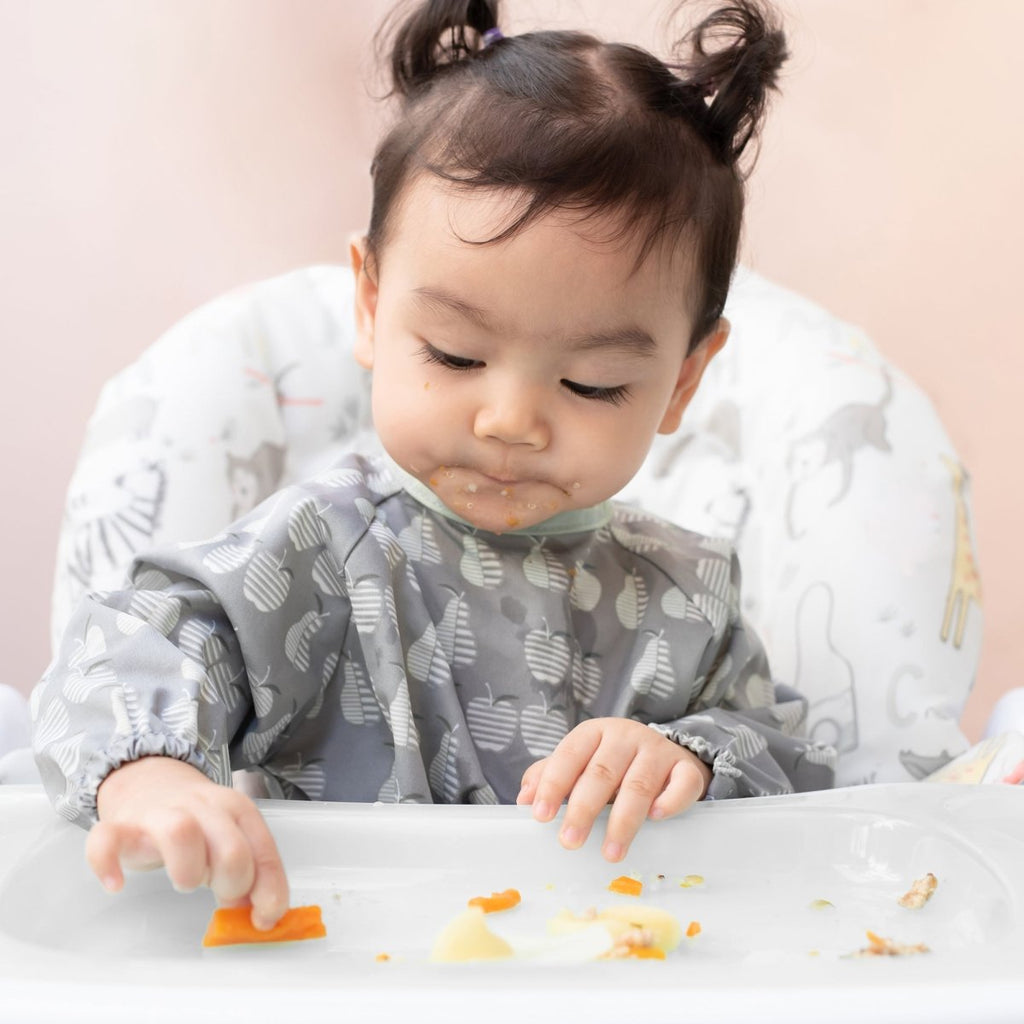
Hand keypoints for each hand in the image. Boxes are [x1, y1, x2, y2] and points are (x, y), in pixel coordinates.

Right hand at [86, 756, 288, 929]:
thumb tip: (259, 915)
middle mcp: (203, 807)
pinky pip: (106, 840)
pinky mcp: (120, 826)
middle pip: (230, 849)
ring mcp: (160, 814)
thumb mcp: (230, 839)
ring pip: (181, 834)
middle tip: (221, 892)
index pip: (263, 852)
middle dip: (232, 883)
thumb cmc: (197, 823)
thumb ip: (248, 871)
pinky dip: (108, 864)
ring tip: (185, 882)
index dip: (268, 892)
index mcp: (237, 809)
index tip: (263, 920)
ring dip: (188, 871)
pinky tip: (116, 884)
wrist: (150, 782)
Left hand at [516, 718, 710, 861]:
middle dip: (583, 809)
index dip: (553, 785)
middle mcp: (625, 737)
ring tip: (610, 853)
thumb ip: (550, 775)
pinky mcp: (686, 769)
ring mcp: (658, 751)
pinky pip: (682, 784)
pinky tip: (656, 818)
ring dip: (623, 821)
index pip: (569, 755)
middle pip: (602, 773)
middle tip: (569, 841)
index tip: (540, 816)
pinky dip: (669, 801)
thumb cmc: (614, 763)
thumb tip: (524, 799)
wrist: (668, 754)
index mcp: (594, 733)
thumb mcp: (581, 761)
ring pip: (639, 785)